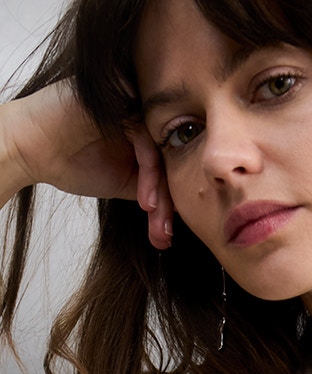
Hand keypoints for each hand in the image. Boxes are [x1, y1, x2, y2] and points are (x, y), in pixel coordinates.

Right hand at [1, 82, 172, 248]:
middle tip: (164, 234)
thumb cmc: (70, 163)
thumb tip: (181, 212)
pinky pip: (146, 138)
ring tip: (153, 216)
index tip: (163, 236)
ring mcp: (133, 106)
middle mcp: (143, 117)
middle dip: (169, 202)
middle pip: (170, 160)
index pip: (168, 167)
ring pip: (162, 151)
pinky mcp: (121, 100)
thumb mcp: (122, 183)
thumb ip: (152, 188)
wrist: (31, 150)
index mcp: (145, 133)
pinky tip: (145, 199)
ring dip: (160, 190)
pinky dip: (149, 172)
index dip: (170, 204)